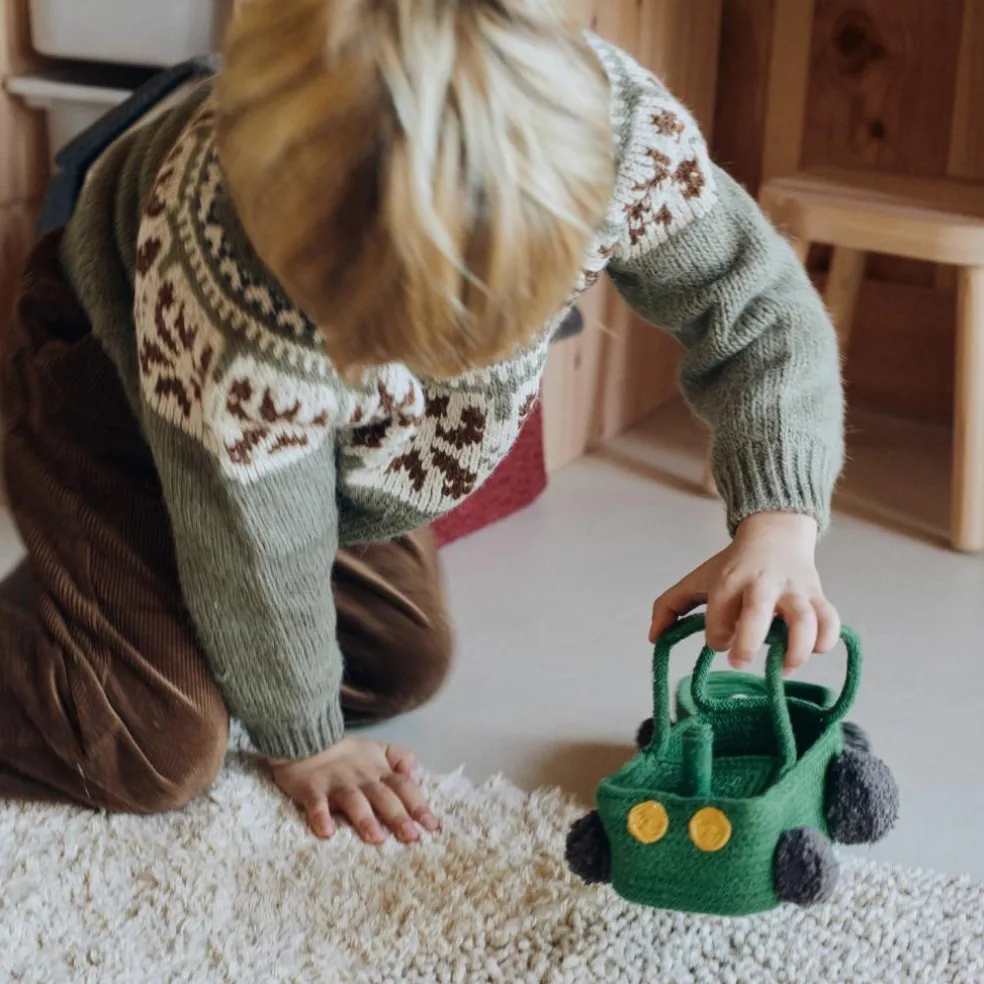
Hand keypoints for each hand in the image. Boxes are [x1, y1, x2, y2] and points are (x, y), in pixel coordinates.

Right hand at [267, 737, 438, 843]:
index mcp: (379, 770)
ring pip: (353, 801)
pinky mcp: (312, 789)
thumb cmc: (346, 753)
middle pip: (383, 796)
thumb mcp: (378, 748)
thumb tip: (418, 776)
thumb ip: (401, 758)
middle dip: (398, 816)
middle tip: (411, 837)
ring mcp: (336, 783)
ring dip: (365, 819)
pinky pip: (316, 804)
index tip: (432, 826)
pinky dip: (320, 817)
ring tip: (377, 838)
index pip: (403, 786)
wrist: (307, 738)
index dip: (418, 804)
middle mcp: (361, 777)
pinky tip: (326, 832)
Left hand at [649, 512, 839, 671]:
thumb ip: (669, 606)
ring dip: (796, 649)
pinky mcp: (818, 595)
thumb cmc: (731, 566)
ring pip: (804, 619)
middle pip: (758, 612)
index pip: (719, 613)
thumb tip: (653, 637)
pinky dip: (826, 640)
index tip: (719, 642)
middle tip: (740, 661)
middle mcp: (762, 583)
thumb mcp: (696, 579)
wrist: (775, 534)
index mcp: (729, 580)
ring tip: (783, 668)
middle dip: (748, 642)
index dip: (716, 637)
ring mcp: (794, 590)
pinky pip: (830, 620)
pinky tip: (813, 650)